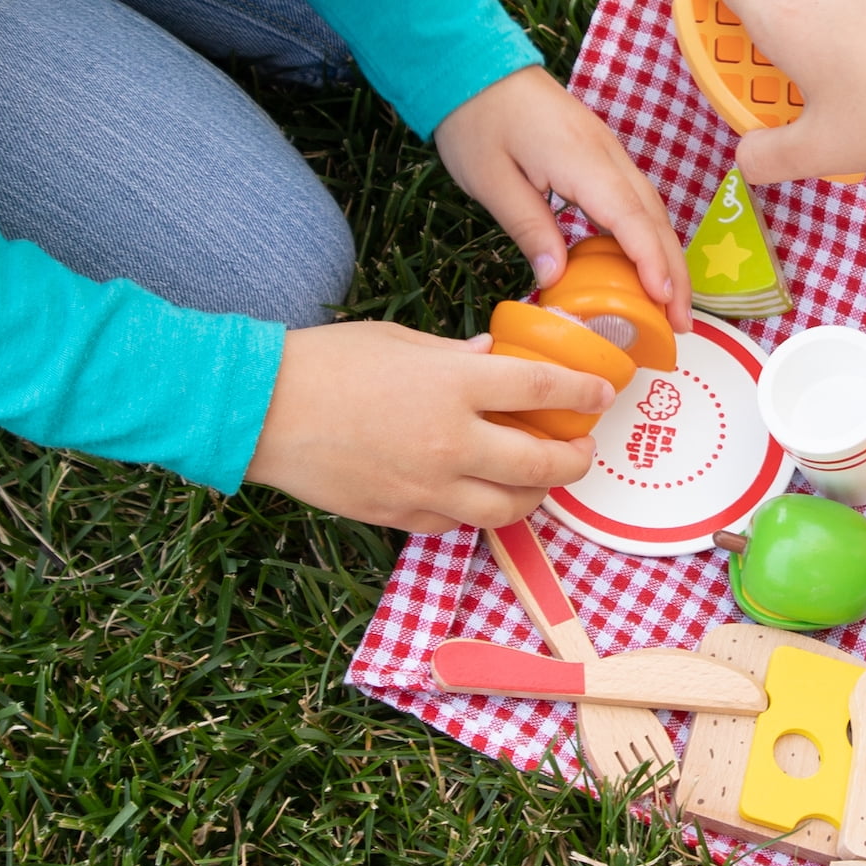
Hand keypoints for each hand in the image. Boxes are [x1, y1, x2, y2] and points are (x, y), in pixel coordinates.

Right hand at [247, 321, 613, 530]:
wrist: (261, 411)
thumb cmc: (330, 362)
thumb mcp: (404, 341)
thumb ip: (459, 356)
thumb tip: (498, 358)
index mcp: (456, 385)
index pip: (544, 391)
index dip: (584, 393)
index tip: (604, 393)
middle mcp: (451, 441)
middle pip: (542, 463)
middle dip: (575, 460)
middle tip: (583, 450)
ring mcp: (428, 486)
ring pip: (509, 508)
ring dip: (538, 496)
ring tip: (543, 480)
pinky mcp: (400, 516)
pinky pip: (459, 524)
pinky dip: (481, 512)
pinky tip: (483, 494)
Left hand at [435, 65, 690, 322]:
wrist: (474, 64)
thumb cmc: (476, 120)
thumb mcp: (491, 181)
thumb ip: (529, 227)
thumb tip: (555, 279)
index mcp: (581, 161)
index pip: (630, 218)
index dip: (652, 263)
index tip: (666, 302)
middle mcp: (607, 155)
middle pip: (655, 217)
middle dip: (674, 271)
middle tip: (681, 322)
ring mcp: (609, 152)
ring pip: (652, 208)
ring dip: (667, 255)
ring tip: (671, 302)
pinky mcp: (601, 155)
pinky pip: (636, 199)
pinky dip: (648, 235)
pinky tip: (643, 263)